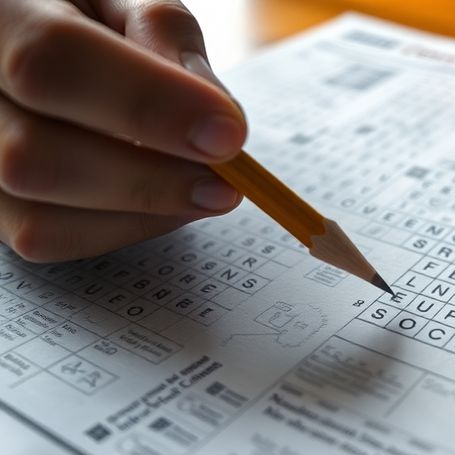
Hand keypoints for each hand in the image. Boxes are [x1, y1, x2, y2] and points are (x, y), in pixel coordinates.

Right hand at [0, 0, 245, 262]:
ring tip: (205, 188)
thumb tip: (214, 114)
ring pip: (38, 215)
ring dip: (144, 211)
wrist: (33, 36)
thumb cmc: (84, 14)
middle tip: (228, 178)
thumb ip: (162, 34)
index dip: (146, 104)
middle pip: (33, 156)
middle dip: (151, 178)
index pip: (50, 60)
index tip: (227, 135)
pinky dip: (121, 228)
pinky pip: (46, 239)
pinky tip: (164, 202)